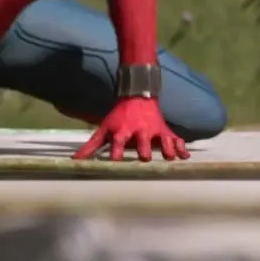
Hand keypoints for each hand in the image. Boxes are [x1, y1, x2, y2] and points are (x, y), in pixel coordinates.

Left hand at [74, 97, 189, 161]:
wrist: (137, 97)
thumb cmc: (118, 117)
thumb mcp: (104, 129)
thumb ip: (90, 147)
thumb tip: (74, 161)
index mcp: (122, 132)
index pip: (118, 143)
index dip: (116, 153)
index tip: (115, 163)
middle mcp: (140, 131)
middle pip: (143, 142)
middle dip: (144, 151)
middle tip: (145, 159)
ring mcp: (155, 131)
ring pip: (164, 140)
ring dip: (167, 149)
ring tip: (169, 158)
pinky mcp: (165, 131)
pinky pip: (176, 139)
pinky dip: (181, 148)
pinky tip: (184, 158)